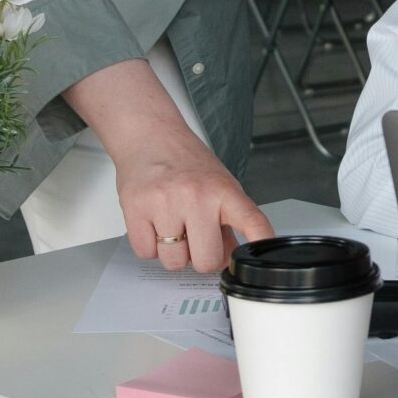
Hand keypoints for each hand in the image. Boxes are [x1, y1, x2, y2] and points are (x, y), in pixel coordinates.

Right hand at [63, 57, 272, 275]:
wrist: (150, 135)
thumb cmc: (186, 161)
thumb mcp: (219, 185)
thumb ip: (228, 221)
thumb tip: (231, 255)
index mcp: (224, 191)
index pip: (251, 222)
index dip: (260, 242)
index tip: (261, 258)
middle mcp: (197, 196)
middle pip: (206, 261)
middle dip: (201, 257)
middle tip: (196, 239)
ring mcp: (165, 203)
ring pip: (174, 262)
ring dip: (173, 252)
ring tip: (172, 226)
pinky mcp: (135, 208)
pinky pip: (146, 253)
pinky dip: (150, 246)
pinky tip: (154, 224)